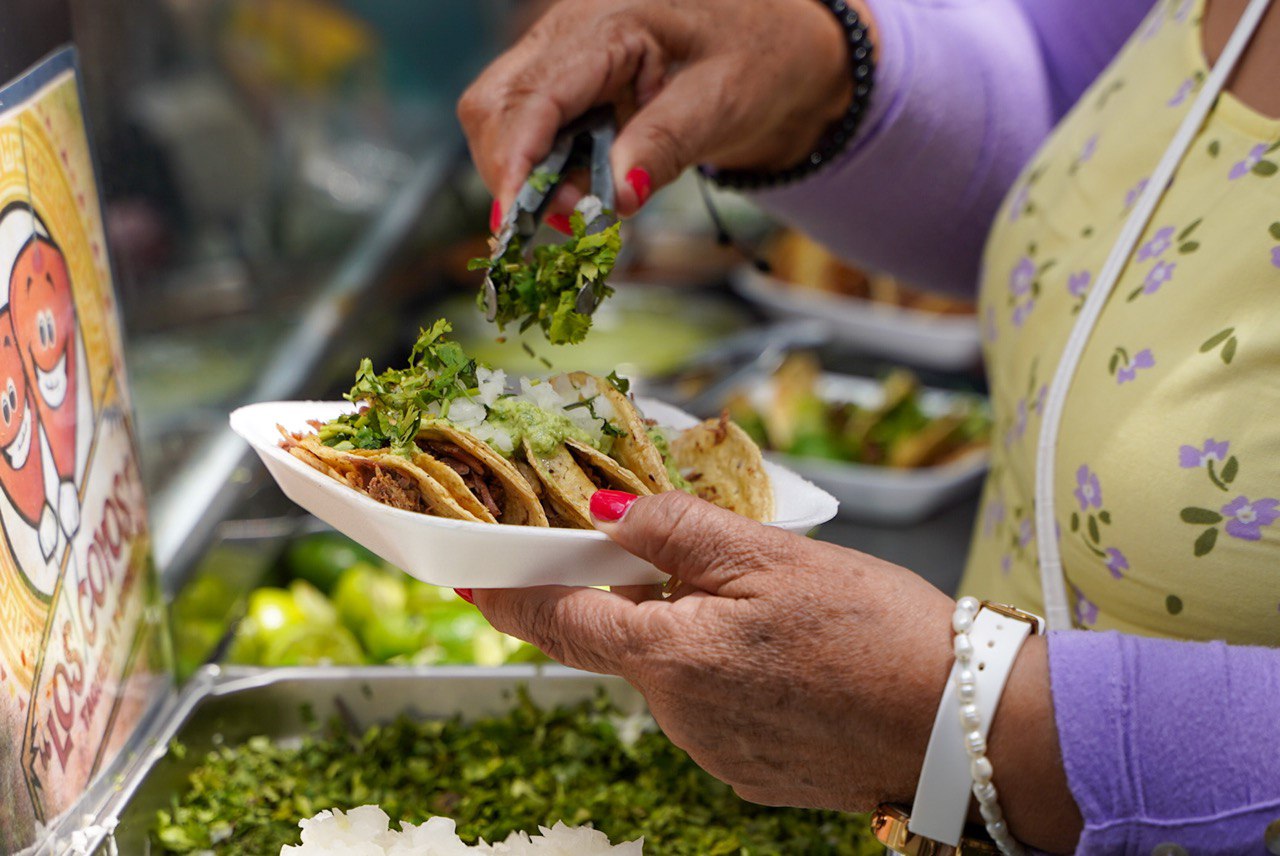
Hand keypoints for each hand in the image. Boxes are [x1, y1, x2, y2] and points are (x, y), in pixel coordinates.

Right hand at [458, 0, 864, 218]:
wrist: (780, 48)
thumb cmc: (759, 61)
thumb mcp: (721, 104)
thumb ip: (665, 147)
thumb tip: (614, 200)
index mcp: (608, 22)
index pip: (535, 96)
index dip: (514, 162)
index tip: (512, 222)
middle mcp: (569, 29)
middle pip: (495, 105)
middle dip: (513, 173)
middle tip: (569, 219)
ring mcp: (561, 53)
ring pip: (500, 118)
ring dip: (525, 175)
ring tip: (582, 207)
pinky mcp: (565, 81)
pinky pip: (527, 127)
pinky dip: (542, 168)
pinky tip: (580, 187)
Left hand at [474, 490, 956, 810]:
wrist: (963, 728)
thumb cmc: (876, 633)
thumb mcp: (771, 555)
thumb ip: (675, 530)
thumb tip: (604, 514)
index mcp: (672, 659)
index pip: (560, 620)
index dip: (511, 594)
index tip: (472, 578)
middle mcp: (680, 718)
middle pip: (622, 644)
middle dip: (631, 598)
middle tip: (673, 556)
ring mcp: (715, 753)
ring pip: (672, 674)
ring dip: (691, 635)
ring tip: (767, 608)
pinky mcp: (751, 773)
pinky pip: (713, 709)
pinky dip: (727, 673)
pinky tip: (785, 655)